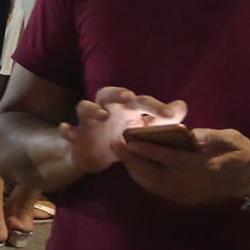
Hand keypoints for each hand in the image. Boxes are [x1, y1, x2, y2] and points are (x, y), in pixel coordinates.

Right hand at [60, 86, 183, 177]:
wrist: (98, 156)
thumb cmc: (125, 137)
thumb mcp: (146, 130)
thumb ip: (164, 120)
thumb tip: (182, 105)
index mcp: (125, 107)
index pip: (140, 101)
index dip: (154, 106)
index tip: (170, 115)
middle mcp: (106, 108)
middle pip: (108, 93)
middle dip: (118, 93)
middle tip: (130, 97)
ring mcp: (89, 121)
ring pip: (84, 107)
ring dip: (93, 109)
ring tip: (103, 115)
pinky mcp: (76, 135)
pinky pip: (67, 130)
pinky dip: (66, 129)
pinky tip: (68, 130)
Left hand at [117, 125, 249, 206]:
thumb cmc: (242, 154)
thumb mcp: (234, 140)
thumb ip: (213, 137)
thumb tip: (192, 135)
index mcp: (203, 167)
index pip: (169, 158)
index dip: (147, 149)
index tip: (128, 139)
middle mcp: (191, 185)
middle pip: (153, 174)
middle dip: (132, 160)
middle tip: (115, 144)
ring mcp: (185, 195)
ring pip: (152, 184)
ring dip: (134, 170)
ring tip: (121, 153)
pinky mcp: (183, 199)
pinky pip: (157, 189)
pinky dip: (143, 178)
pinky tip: (135, 165)